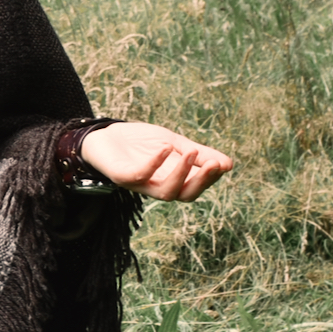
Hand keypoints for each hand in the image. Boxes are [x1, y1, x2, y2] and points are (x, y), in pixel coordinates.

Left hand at [80, 121, 232, 201]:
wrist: (103, 135)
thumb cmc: (138, 142)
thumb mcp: (174, 143)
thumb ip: (196, 154)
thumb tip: (229, 164)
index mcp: (171, 180)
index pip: (196, 187)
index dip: (210, 178)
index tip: (223, 163)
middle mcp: (156, 186)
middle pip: (184, 195)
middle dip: (202, 181)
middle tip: (214, 164)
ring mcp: (138, 184)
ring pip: (165, 193)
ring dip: (181, 174)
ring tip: (191, 152)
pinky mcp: (121, 176)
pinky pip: (140, 176)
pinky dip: (154, 164)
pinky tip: (166, 148)